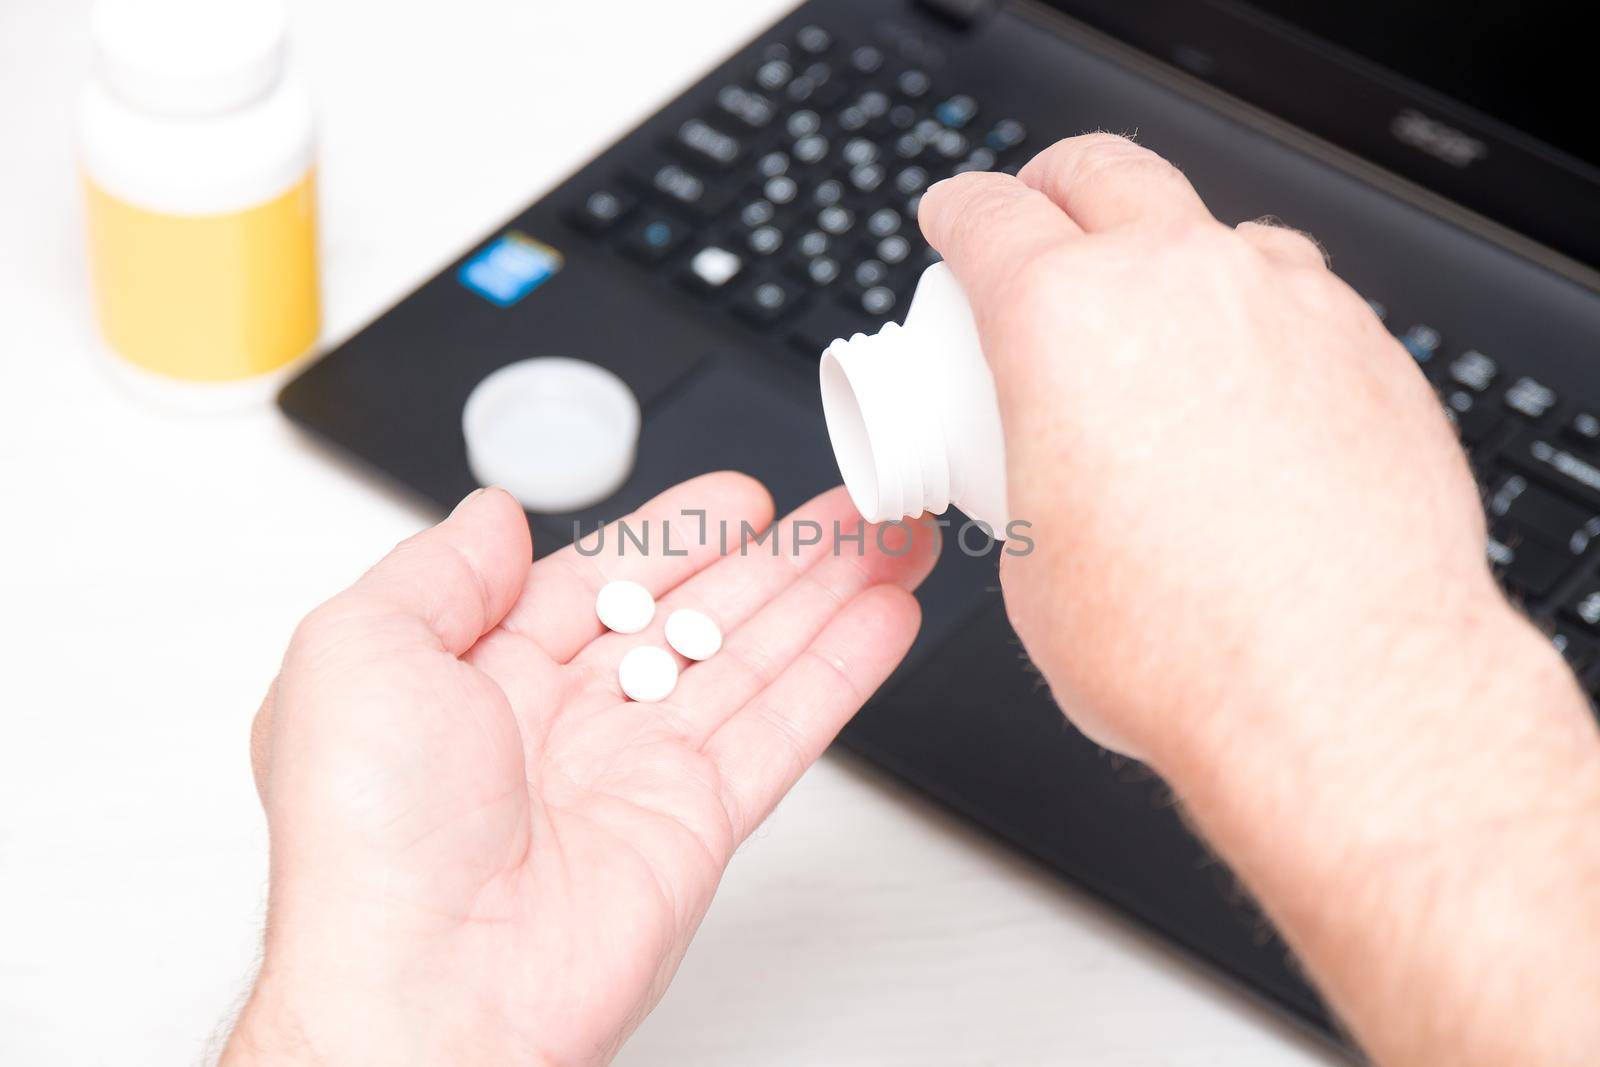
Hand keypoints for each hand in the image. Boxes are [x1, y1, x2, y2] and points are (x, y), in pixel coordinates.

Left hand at [224, 474, 934, 1065]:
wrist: (426, 990)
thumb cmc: (364, 841)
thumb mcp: (353, 652)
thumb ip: (434, 571)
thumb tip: (493, 517)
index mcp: (479, 674)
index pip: (600, 580)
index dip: (675, 534)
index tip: (737, 499)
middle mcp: (563, 723)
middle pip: (694, 614)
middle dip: (775, 558)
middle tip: (846, 510)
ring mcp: (635, 773)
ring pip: (751, 661)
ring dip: (825, 598)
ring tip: (888, 543)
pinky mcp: (695, 824)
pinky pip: (782, 729)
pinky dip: (840, 672)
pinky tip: (882, 620)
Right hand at [920, 134, 1599, 1066]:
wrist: (1337, 692)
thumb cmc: (1180, 647)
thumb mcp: (1032, 562)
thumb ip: (1030, 480)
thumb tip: (1049, 482)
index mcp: (1062, 320)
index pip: (988, 214)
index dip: (958, 211)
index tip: (958, 220)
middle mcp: (1177, 283)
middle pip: (1103, 171)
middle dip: (1056, 187)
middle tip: (1042, 219)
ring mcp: (1287, 306)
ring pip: (1216, 230)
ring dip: (1170, 252)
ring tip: (1157, 316)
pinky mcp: (1368, 351)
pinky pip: (1299, 298)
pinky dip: (1257, 318)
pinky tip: (1249, 386)